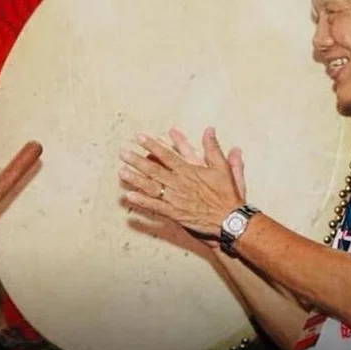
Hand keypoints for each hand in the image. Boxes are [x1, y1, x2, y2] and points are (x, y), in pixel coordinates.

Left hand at [119, 127, 243, 237]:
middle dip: (137, 161)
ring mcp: (175, 199)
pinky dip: (142, 202)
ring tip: (121, 172)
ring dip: (135, 179)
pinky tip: (130, 196)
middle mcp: (179, 184)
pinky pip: (155, 207)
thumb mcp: (223, 168)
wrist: (230, 220)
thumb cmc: (227, 194)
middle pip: (154, 170)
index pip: (167, 155)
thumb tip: (209, 129)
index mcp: (189, 171)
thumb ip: (213, 148)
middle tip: (122, 153)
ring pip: (152, 187)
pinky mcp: (175, 214)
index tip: (139, 137)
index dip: (153, 145)